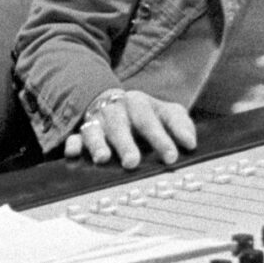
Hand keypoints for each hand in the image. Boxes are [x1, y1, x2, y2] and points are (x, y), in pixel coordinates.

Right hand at [61, 87, 195, 168]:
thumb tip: (190, 143)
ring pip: (95, 131)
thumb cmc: (143, 114)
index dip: (162, 137)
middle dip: (126, 143)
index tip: (172, 157)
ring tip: (103, 159)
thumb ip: (180, 125)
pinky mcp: (80, 131)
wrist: (109, 100)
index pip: (152, 119)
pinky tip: (73, 152)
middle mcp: (117, 110)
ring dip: (98, 144)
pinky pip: (74, 136)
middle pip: (121, 124)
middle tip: (132, 162)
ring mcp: (97, 120)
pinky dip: (73, 144)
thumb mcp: (164, 113)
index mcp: (141, 104)